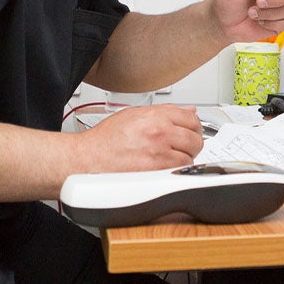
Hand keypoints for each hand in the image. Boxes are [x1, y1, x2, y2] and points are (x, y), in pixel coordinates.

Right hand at [81, 104, 203, 171]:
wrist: (87, 160)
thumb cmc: (105, 140)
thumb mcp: (134, 114)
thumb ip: (164, 111)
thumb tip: (188, 110)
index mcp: (156, 116)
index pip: (192, 117)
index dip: (193, 126)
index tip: (190, 131)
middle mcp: (160, 133)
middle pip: (196, 139)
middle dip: (190, 143)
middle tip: (180, 147)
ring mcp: (160, 155)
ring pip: (190, 158)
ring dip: (183, 159)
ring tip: (167, 158)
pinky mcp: (157, 174)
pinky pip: (179, 173)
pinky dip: (175, 172)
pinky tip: (163, 168)